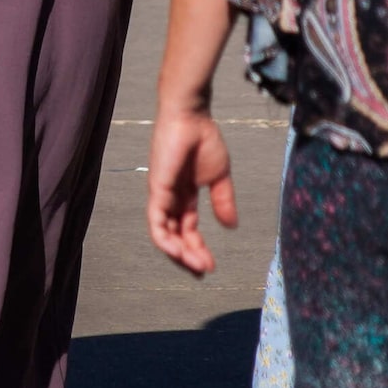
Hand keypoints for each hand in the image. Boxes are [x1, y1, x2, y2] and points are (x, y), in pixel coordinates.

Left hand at [144, 100, 237, 276]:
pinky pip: (157, 222)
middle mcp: (169, 199)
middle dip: (188, 257)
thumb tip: (231, 227)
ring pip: (164, 235)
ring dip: (179, 254)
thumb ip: (223, 201)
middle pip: (174, 236)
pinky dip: (166, 240)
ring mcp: (161, 195)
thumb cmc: (204, 139)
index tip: (211, 266)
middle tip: (204, 272)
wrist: (192, 116)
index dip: (197, 249)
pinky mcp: (156, 189)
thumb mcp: (219, 176)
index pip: (187, 230)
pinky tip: (180, 253)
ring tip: (197, 267)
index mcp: (184, 196)